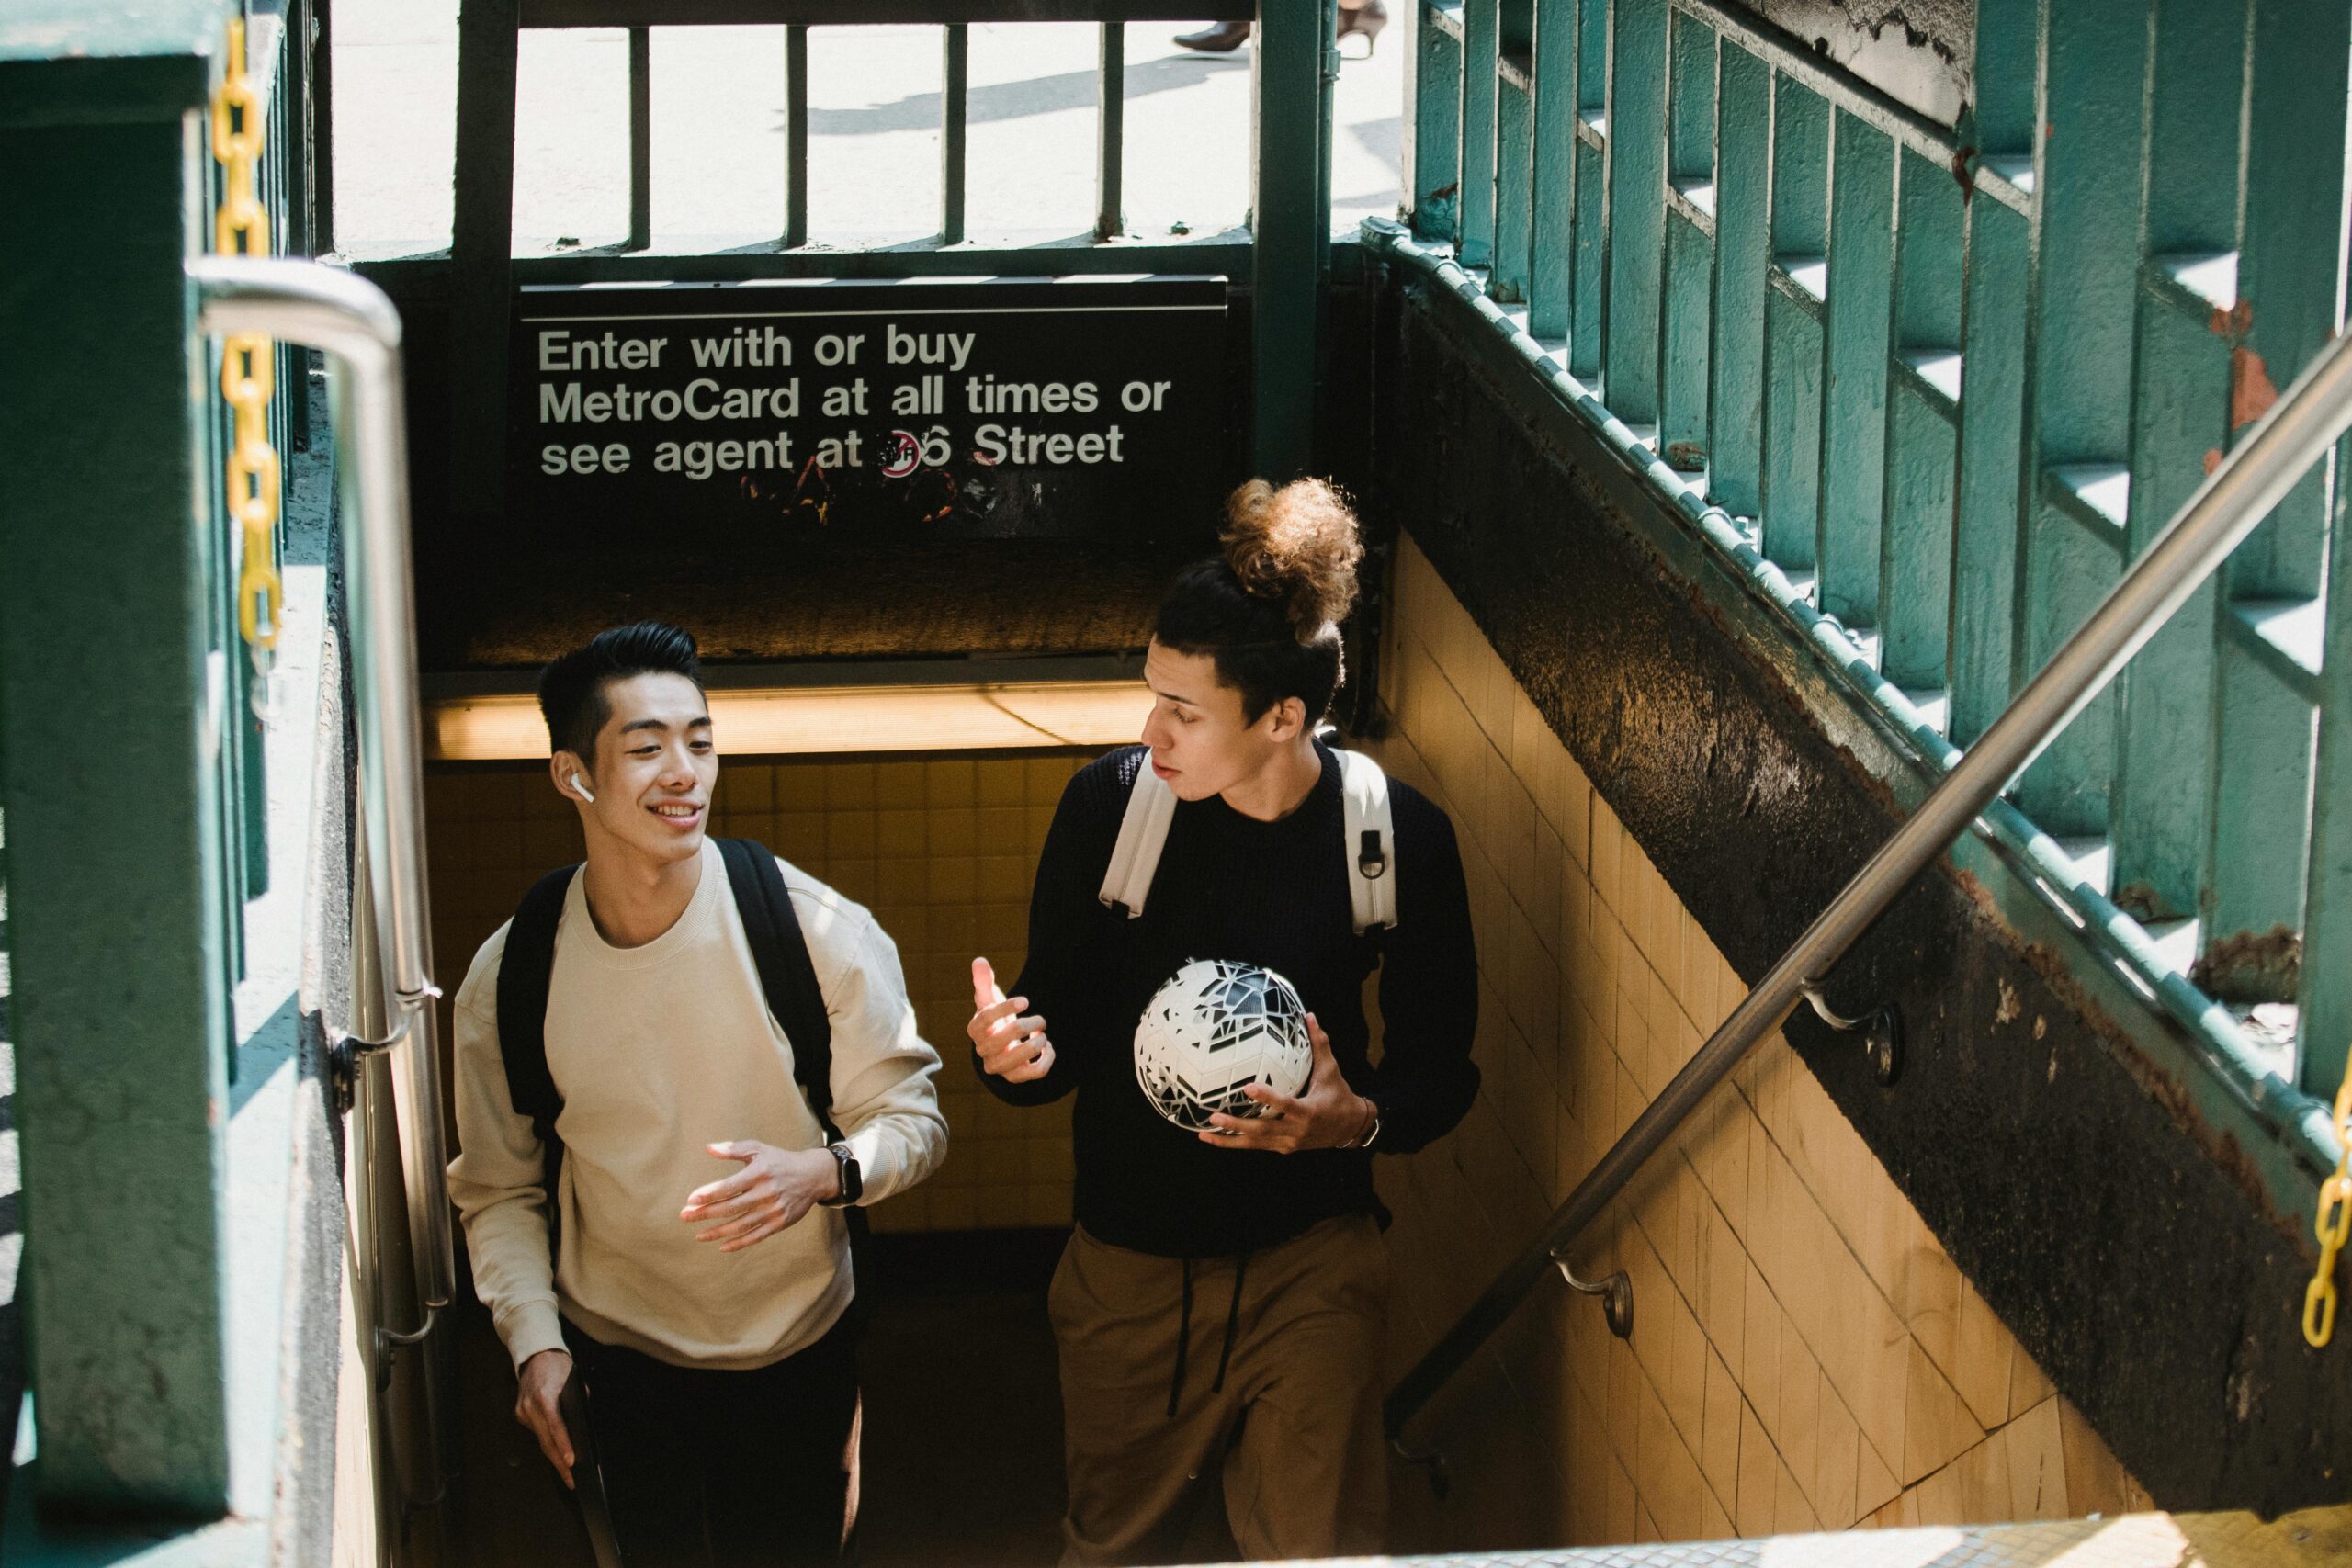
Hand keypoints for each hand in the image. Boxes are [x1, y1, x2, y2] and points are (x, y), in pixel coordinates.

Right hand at [516, 1348, 575, 1488]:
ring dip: (554, 1458)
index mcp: (545, 1395)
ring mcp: (523, 1410)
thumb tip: (584, 1428)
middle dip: (560, 1463)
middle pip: (546, 1440)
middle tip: (572, 1481)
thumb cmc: (559, 1366)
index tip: (572, 1462)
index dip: (564, 1445)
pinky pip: (536, 1432)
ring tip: (568, 1475)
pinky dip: (547, 1443)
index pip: (555, 1425)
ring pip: (540, 1440)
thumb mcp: (575, 1379)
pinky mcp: (520, 1413)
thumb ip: (579, 1402)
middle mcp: (530, 1405)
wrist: (535, 1354)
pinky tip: (558, 1456)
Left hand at [679, 1140, 838, 1250]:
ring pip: (741, 1224)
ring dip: (718, 1232)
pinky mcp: (780, 1223)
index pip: (729, 1186)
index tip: (691, 1200)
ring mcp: (774, 1210)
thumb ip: (733, 1149)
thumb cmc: (780, 1160)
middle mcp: (766, 1192)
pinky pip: (756, 1236)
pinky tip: (722, 1246)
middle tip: (684, 1216)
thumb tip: (708, 1148)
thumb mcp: (759, 1149)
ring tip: (698, 1235)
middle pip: (731, 1207)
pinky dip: (739, 1243)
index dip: (709, 1194)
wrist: (813, 1176)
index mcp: (759, 1173)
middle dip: (705, 1213)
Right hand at [969, 956, 1054, 1083]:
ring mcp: (998, 1067)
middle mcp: (983, 1051)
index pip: (986, 1017)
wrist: (1001, 1049)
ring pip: (1021, 1055)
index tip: (1026, 1000)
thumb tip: (979, 960)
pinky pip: (1035, 1072)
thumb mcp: (988, 1000)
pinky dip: (1047, 1058)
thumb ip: (984, 981)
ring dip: (1038, 1041)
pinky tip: (1048, 1047)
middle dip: (1030, 1023)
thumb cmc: (995, 1020)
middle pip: (1007, 1035)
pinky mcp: (1015, 1078)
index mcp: (975, 1029)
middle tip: (1040, 1019)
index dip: (1006, 1007)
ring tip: (1042, 1034)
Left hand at [1200, 1013, 1375, 1154]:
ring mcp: (1289, 1143)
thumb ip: (1319, 1044)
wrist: (1350, 1129)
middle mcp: (1297, 1131)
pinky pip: (1257, 1146)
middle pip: (1263, 1130)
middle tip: (1214, 1115)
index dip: (1267, 1097)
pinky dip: (1237, 1143)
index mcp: (1309, 1111)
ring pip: (1255, 1143)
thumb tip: (1309, 1016)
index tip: (1247, 1087)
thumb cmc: (1339, 1095)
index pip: (1285, 1104)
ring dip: (1229, 1140)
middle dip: (1237, 1125)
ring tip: (1204, 1134)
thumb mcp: (1331, 1070)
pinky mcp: (1283, 1148)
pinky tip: (1216, 1138)